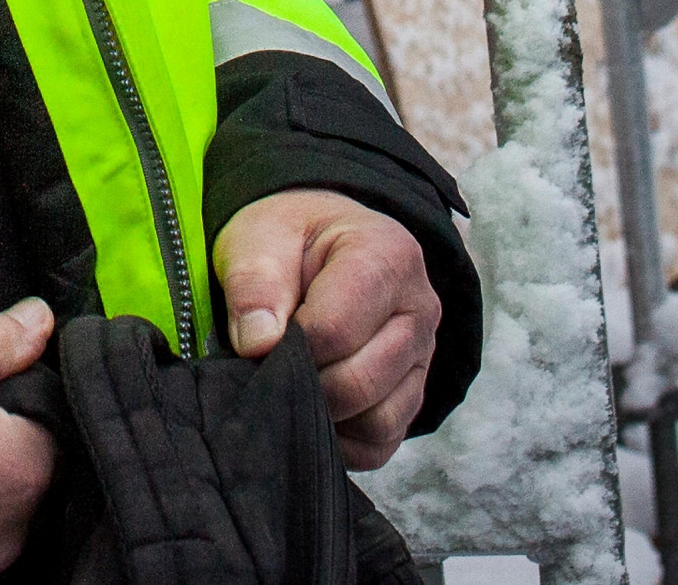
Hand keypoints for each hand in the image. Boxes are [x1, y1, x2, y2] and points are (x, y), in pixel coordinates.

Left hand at [213, 188, 439, 468]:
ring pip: (379, 419)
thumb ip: (254, 282)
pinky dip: (343, 440)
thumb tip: (257, 344)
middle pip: (361, 381)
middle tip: (267, 367)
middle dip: (304, 384)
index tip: (258, 339)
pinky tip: (312, 410)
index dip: (290, 345)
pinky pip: (383, 441)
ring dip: (325, 415)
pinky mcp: (412, 392)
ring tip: (289, 385)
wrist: (315, 244)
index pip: (338, 329)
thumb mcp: (259, 236)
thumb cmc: (288, 238)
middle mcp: (419, 310)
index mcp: (386, 257)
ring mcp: (422, 356)